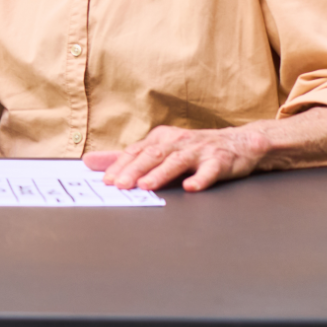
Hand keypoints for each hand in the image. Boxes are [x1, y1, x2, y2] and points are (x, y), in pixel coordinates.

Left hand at [85, 125, 271, 192]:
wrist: (238, 143)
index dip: (120, 166)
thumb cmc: (192, 149)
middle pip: (152, 155)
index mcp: (160, 138)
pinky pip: (209, 171)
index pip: (135, 152)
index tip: (107, 181)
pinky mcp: (219, 161)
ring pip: (177, 161)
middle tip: (120, 185)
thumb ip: (124, 157)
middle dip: (134, 170)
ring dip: (161, 173)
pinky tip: (190, 187)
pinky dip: (200, 179)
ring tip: (146, 185)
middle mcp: (177, 142)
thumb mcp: (157, 148)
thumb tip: (89, 161)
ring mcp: (199, 151)